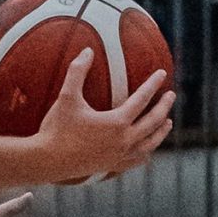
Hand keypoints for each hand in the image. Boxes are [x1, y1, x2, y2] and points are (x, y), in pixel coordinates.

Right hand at [32, 50, 174, 183]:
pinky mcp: (112, 166)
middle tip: (171, 95)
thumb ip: (77, 71)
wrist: (47, 161)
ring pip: (150, 144)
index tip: (162, 73)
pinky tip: (147, 149)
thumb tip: (87, 50)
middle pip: (152, 122)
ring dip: (160, 132)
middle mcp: (124, 140)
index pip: (141, 99)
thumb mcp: (67, 97)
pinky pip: (136, 160)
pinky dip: (146, 152)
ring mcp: (119, 156)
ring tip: (168, 123)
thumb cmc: (57, 128)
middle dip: (163, 107)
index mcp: (117, 123)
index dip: (152, 84)